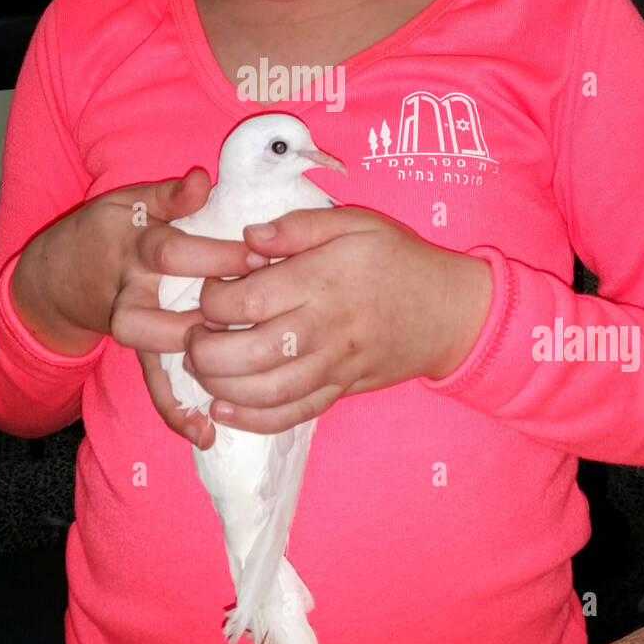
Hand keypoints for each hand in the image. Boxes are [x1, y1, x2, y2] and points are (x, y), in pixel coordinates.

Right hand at [11, 169, 264, 447]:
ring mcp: (130, 324)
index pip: (172, 250)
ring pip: (153, 350)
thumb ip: (169, 196)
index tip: (258, 256)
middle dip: (203, 316)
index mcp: (134, 247)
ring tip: (233, 382)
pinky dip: (176, 411)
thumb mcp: (131, 202)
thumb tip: (203, 178)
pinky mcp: (137, 352)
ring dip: (192, 367)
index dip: (214, 254)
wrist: (59, 274)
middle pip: (157, 310)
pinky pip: (152, 385)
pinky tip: (206, 432)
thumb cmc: (109, 230)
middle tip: (252, 318)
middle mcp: (129, 289)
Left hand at [183, 206, 492, 434]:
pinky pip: (292, 415)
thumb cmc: (398, 259)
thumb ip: (298, 227)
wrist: (450, 311)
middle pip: (246, 355)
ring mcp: (332, 367)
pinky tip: (223, 410)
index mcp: (321, 281)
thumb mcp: (354, 223)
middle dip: (204, 351)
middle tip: (192, 336)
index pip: (246, 302)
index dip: (212, 301)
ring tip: (202, 368)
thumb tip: (247, 237)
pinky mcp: (340, 393)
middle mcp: (323, 329)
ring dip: (220, 387)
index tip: (211, 291)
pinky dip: (252, 420)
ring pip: (264, 392)